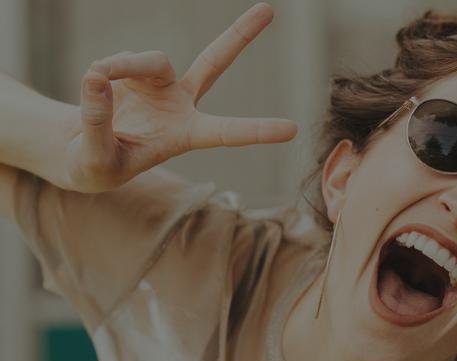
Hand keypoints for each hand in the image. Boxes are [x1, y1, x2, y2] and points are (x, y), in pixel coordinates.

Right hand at [66, 3, 295, 191]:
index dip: (257, 131)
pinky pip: (121, 59)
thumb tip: (97, 77)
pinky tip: (95, 84)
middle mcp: (181, 104)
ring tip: (98, 79)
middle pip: (214, 62)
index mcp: (186, 135)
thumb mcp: (95, 159)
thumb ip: (97, 123)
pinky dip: (105, 69)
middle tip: (269, 9)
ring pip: (151, 59)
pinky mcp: (135, 70)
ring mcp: (160, 83)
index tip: (291, 130)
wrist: (83, 150)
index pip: (227, 132)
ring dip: (123, 66)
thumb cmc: (98, 166)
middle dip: (240, 35)